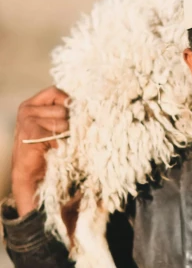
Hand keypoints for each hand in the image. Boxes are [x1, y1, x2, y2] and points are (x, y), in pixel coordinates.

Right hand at [11, 86, 69, 216]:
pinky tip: (58, 151)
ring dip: (67, 136)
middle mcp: (27, 110)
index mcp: (31, 104)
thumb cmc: (45, 150)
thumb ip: (62, 112)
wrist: (31, 176)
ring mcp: (28, 120)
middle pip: (64, 108)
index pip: (56, 92)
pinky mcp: (33, 134)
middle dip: (69, 124)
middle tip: (63, 138)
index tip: (73, 115)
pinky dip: (64, 145)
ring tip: (58, 146)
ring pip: (64, 122)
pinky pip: (60, 135)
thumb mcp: (52, 126)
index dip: (68, 102)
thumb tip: (89, 105)